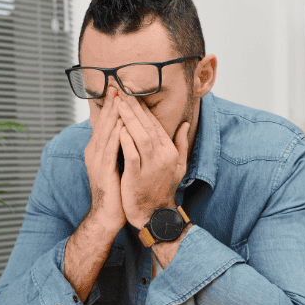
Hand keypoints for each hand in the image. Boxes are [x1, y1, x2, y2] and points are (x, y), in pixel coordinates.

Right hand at [83, 86, 125, 233]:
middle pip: (103, 123)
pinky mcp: (104, 171)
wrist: (107, 216)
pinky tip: (122, 124)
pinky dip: (116, 135)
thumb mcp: (116, 165)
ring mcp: (97, 161)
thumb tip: (127, 132)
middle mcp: (94, 153)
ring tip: (119, 98)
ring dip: (112, 115)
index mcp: (97, 150)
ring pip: (106, 133)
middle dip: (110, 104)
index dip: (111, 106)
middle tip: (116, 84)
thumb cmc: (115, 191)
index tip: (119, 89)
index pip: (105, 123)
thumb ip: (120, 148)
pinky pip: (111, 150)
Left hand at [117, 90, 188, 229]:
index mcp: (169, 151)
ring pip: (140, 137)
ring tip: (118, 104)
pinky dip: (126, 141)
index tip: (132, 93)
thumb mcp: (178, 165)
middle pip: (147, 126)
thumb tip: (186, 124)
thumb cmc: (163, 189)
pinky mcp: (137, 177)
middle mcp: (162, 156)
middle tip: (122, 90)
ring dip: (129, 119)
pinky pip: (132, 155)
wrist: (155, 215)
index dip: (143, 107)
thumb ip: (180, 143)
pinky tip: (118, 128)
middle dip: (134, 107)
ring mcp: (151, 167)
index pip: (155, 124)